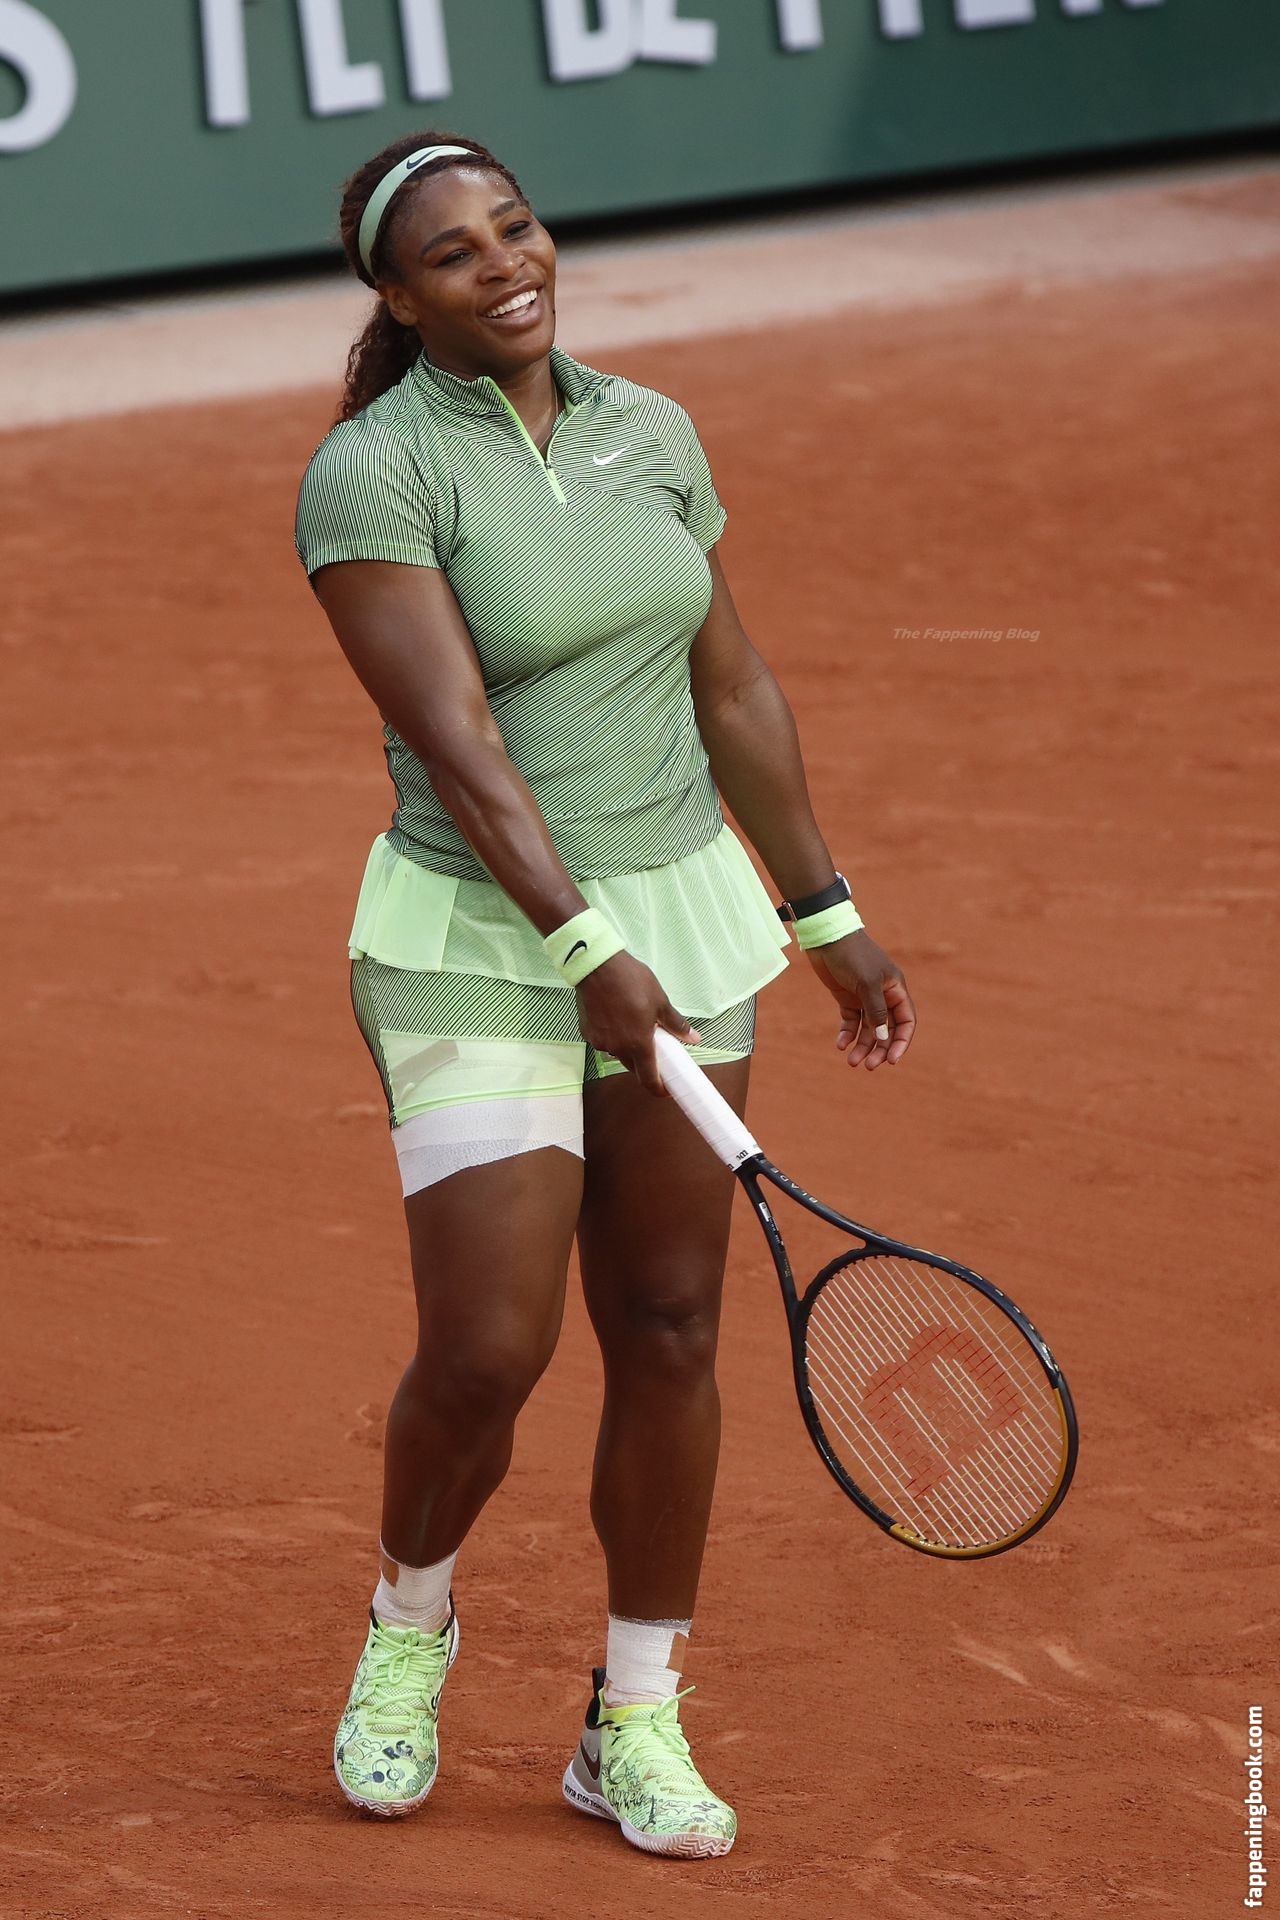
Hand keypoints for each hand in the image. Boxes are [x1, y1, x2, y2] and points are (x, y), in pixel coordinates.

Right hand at [575, 951, 700, 1095]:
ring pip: (618, 1052)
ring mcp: (600, 1041)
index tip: (666, 1089)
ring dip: (627, 1046)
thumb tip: (694, 1039)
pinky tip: (615, 1017)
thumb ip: (676, 1024)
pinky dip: (612, 1035)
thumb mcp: (660, 1001)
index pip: (648, 1079)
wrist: (597, 965)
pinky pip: (603, 1041)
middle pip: (633, 1066)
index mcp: (638, 1044)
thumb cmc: (632, 981)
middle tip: (654, 1046)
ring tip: (633, 1024)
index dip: (659, 1089)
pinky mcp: (587, 1032)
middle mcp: (617, 1048)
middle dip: (644, 1062)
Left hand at [805, 929, 915, 1070]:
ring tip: (852, 1062)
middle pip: (886, 1030)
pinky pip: (851, 1022)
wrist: (826, 937)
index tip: (892, 1060)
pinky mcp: (847, 998)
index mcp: (895, 989)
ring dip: (862, 1046)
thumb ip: (876, 1011)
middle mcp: (883, 995)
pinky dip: (847, 1034)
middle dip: (879, 1049)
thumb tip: (882, 1038)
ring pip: (867, 1029)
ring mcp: (864, 997)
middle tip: (868, 1066)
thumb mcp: (867, 983)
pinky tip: (840, 1045)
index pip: (906, 1021)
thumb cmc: (852, 955)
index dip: (902, 1042)